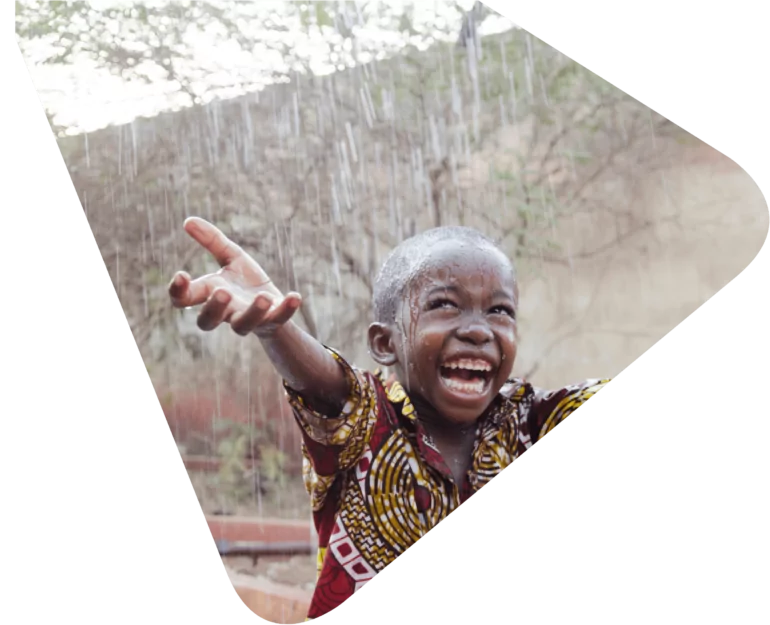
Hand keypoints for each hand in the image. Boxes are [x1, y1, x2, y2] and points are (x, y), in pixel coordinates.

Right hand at [168, 217, 301, 336]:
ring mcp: (248, 320)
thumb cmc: (245, 282)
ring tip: (262, 296)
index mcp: (209, 295)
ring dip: (253, 312)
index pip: (183, 300)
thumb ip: (212, 241)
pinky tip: (295, 296)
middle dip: (214, 308)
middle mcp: (225, 312)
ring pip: (242, 325)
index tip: (182, 274)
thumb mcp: (231, 257)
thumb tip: (188, 221)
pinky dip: (286, 309)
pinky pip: (278, 320)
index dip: (178, 292)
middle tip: (223, 291)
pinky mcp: (271, 321)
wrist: (272, 305)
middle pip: (207, 321)